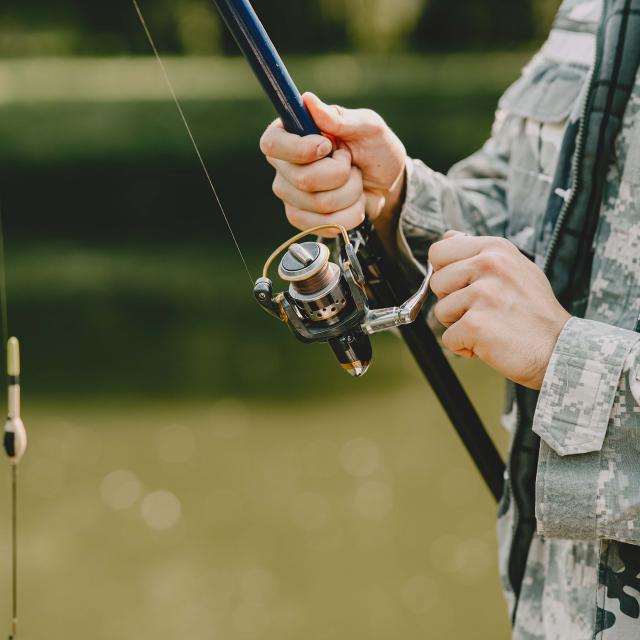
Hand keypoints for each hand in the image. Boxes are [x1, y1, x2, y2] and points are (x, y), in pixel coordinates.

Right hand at [259, 93, 406, 235]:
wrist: (387, 184)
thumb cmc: (375, 149)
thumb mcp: (367, 126)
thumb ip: (339, 117)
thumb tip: (308, 101)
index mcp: (290, 133)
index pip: (272, 144)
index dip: (300, 150)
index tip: (327, 146)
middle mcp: (283, 164)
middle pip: (303, 180)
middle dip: (341, 174)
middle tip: (350, 163)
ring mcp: (289, 194)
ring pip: (320, 204)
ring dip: (351, 193)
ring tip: (355, 182)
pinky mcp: (301, 218)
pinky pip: (324, 224)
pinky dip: (350, 215)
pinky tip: (353, 202)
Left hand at [429, 231, 570, 389]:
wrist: (560, 348)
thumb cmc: (535, 312)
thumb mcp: (514, 267)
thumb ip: (479, 253)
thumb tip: (449, 237)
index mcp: (495, 249)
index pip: (439, 250)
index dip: (444, 272)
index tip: (462, 286)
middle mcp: (488, 265)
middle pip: (436, 282)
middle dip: (451, 301)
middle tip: (482, 310)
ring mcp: (482, 294)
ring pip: (440, 311)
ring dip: (459, 325)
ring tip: (490, 325)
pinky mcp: (475, 324)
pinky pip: (448, 338)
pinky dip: (464, 347)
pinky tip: (489, 343)